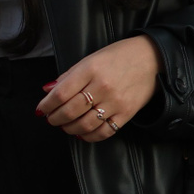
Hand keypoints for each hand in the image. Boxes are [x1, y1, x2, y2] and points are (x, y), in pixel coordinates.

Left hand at [37, 35, 160, 142]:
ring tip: (66, 126)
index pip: (60, 93)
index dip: (46, 105)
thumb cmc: (119, 56)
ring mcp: (115, 102)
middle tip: (51, 119)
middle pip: (70, 111)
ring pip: (84, 125)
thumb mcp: (91, 59)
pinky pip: (104, 132)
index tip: (41, 109)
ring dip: (69, 129)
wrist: (152, 58)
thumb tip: (48, 91)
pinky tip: (82, 133)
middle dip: (55, 119)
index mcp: (90, 69)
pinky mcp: (126, 113)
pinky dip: (89, 136)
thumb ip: (69, 76)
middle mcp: (102, 86)